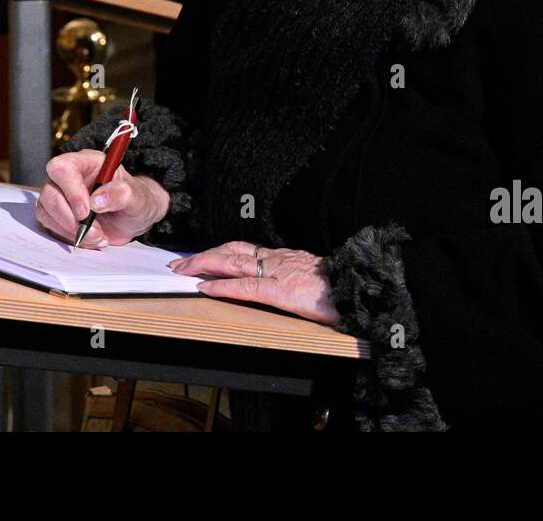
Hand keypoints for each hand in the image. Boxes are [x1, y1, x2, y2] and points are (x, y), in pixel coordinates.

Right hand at [35, 149, 169, 248]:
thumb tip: (96, 201)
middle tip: (95, 230)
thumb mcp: (137, 196)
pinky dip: (67, 236)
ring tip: (97, 236)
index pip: (63, 167)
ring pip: (46, 210)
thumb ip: (121, 194)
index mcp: (88, 162)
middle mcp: (69, 176)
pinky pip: (49, 225)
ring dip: (69, 229)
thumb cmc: (135, 200)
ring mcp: (60, 195)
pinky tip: (89, 238)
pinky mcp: (56, 214)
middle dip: (70, 217)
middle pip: (49, 191)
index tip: (86, 211)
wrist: (133, 217)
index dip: (70, 190)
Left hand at [170, 242, 340, 326]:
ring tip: (185, 270)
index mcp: (284, 257)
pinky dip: (223, 286)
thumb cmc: (342, 288)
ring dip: (205, 265)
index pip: (245, 250)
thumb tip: (281, 282)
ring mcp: (279, 273)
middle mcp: (278, 260)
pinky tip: (206, 288)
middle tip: (180, 263)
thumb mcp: (313, 277)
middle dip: (203, 256)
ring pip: (234, 263)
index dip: (219, 252)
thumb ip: (293, 276)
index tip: (200, 256)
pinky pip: (246, 287)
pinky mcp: (282, 292)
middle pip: (232, 252)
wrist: (362, 288)